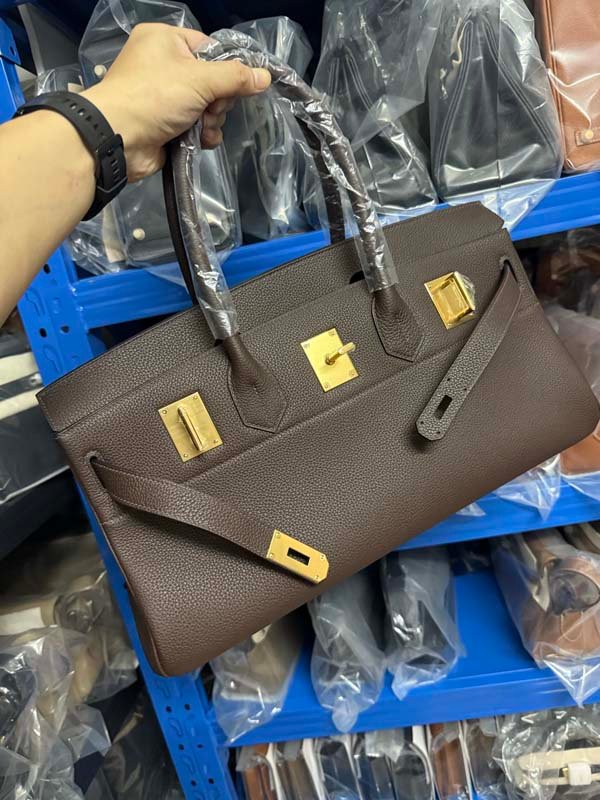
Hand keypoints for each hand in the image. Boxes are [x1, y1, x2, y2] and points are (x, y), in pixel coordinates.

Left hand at [82, 23, 270, 181]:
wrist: (119, 138)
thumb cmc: (155, 96)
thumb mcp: (200, 79)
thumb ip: (235, 77)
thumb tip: (265, 77)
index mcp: (165, 40)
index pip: (209, 48)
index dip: (225, 69)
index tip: (232, 86)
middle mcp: (162, 64)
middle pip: (211, 81)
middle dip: (217, 101)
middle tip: (210, 111)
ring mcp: (163, 96)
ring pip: (206, 106)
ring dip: (212, 121)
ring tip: (203, 129)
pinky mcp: (164, 123)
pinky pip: (195, 125)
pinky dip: (202, 134)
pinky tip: (200, 140)